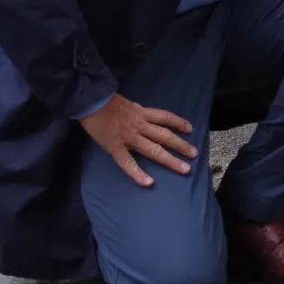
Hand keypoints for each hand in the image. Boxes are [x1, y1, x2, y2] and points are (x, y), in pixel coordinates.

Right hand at [79, 93, 197, 187]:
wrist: (89, 101)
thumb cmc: (105, 101)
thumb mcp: (127, 104)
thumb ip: (137, 113)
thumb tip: (145, 120)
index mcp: (142, 113)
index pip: (165, 117)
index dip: (178, 122)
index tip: (190, 129)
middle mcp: (140, 125)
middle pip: (165, 136)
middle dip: (181, 145)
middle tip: (194, 154)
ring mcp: (129, 137)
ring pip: (153, 150)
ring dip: (170, 160)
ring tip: (184, 169)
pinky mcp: (115, 147)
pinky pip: (128, 163)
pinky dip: (138, 173)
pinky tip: (148, 182)